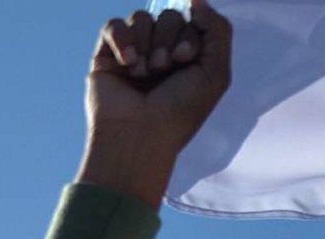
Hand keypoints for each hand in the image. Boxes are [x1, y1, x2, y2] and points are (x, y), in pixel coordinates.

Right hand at [79, 2, 232, 208]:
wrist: (139, 138)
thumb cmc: (179, 113)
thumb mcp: (216, 73)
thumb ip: (218, 29)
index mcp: (186, 59)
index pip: (191, 20)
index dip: (189, 34)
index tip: (185, 59)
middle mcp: (161, 54)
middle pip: (167, 15)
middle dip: (167, 39)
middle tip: (162, 68)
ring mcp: (133, 55)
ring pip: (140, 18)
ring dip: (145, 43)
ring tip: (143, 74)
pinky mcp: (106, 58)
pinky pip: (113, 25)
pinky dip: (122, 40)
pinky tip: (127, 64)